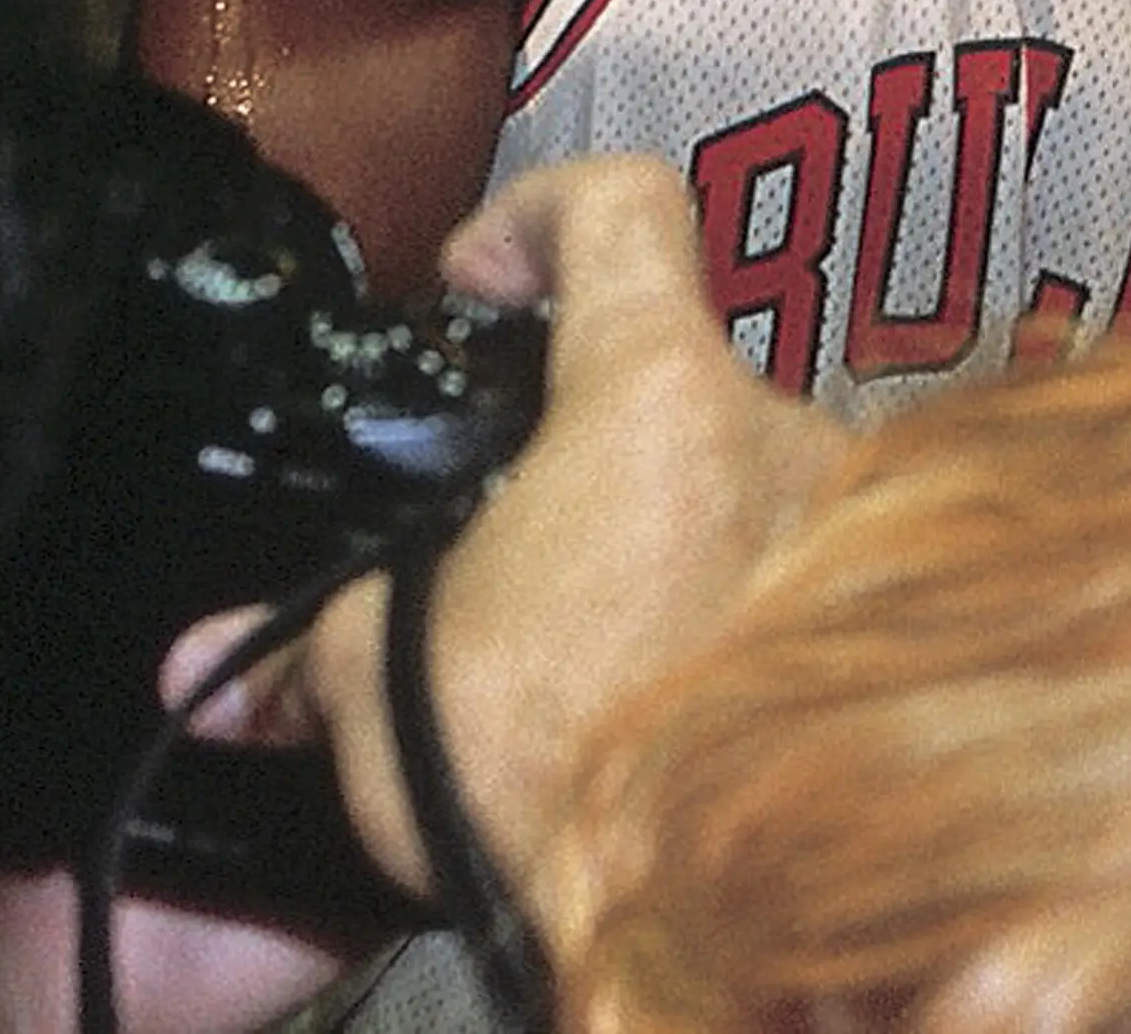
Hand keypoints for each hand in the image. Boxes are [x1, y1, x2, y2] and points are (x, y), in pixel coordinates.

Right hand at [165, 157, 845, 923]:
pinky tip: (653, 692)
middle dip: (585, 451)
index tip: (485, 275)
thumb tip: (229, 670)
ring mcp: (857, 526)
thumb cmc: (559, 783)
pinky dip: (725, 615)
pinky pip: (793, 576)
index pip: (623, 208)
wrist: (704, 921)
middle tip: (504, 542)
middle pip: (676, 378)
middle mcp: (787, 435)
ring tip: (573, 647)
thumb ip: (322, 634)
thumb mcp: (386, 683)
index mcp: (658, 397)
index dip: (538, 216)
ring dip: (659, 544)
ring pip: (739, 488)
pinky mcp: (900, 619)